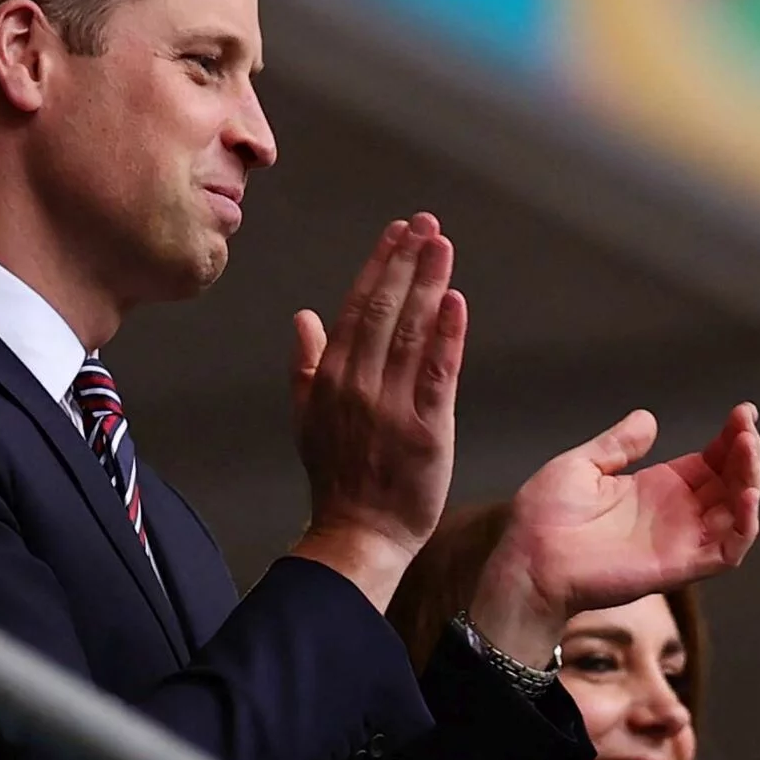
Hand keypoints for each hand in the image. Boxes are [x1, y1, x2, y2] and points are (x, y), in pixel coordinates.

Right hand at [287, 215, 465, 608]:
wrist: (356, 536)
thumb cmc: (336, 480)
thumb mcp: (307, 418)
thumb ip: (306, 364)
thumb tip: (303, 317)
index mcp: (332, 379)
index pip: (356, 308)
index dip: (379, 266)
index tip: (398, 232)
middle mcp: (358, 385)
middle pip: (384, 310)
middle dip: (406, 262)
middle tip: (426, 223)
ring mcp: (391, 407)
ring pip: (410, 333)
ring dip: (428, 285)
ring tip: (442, 245)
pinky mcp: (425, 430)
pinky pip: (436, 374)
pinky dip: (446, 336)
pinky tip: (456, 302)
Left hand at [467, 404, 759, 666]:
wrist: (529, 561)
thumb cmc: (544, 519)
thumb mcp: (581, 466)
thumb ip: (618, 445)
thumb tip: (647, 419)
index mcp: (656, 489)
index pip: (710, 462)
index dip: (730, 439)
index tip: (743, 412)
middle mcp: (676, 515)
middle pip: (730, 483)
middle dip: (745, 453)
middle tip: (747, 426)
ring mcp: (681, 542)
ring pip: (737, 514)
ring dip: (751, 482)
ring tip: (749, 449)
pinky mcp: (680, 566)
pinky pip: (728, 550)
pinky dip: (745, 524)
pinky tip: (746, 493)